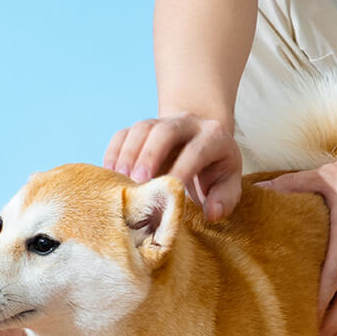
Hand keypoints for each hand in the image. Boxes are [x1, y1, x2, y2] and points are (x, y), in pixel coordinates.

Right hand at [104, 113, 242, 220]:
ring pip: (142, 129)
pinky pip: (125, 133)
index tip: (169, 191)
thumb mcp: (228, 184)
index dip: (182, 170)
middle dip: (150, 155)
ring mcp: (162, 122)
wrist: (201, 141)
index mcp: (213, 137)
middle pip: (165, 131)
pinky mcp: (142, 129)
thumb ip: (225, 199)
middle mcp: (187, 123)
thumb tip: (212, 213)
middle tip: (137, 181)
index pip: (196, 151)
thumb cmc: (214, 171)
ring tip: (119, 178)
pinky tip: (108, 172)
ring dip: (128, 153)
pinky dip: (114, 151)